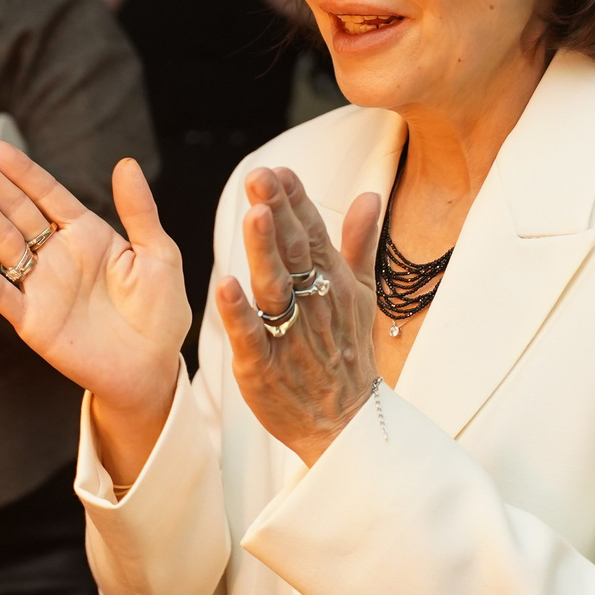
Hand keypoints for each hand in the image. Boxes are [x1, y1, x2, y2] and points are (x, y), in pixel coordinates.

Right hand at [0, 143, 188, 481]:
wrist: (153, 370)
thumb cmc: (160, 313)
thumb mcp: (158, 254)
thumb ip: (139, 211)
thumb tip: (126, 163)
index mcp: (86, 234)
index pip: (46, 194)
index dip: (20, 171)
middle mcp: (57, 255)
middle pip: (16, 211)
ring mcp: (41, 287)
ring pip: (3, 243)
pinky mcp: (33, 322)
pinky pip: (4, 295)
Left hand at [215, 168, 381, 464]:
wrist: (346, 425)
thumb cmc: (348, 356)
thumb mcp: (359, 295)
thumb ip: (359, 243)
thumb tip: (370, 195)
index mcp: (331, 282)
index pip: (312, 232)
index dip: (295, 200)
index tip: (279, 169)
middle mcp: (313, 304)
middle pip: (293, 252)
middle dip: (278, 212)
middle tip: (260, 176)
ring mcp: (289, 335)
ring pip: (275, 287)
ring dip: (264, 251)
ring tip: (254, 216)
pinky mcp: (264, 366)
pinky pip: (251, 335)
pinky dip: (239, 312)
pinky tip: (224, 285)